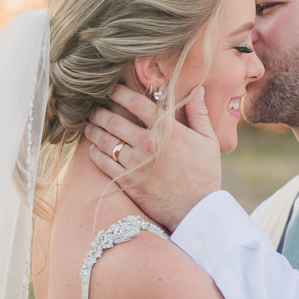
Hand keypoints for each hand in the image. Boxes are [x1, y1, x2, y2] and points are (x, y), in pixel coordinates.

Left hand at [84, 84, 221, 231]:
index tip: (111, 89)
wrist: (196, 210)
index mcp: (167, 129)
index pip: (136, 102)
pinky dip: (95, 153)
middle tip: (93, 108)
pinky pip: (103, 163)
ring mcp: (135, 163)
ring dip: (93, 130)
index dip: (120, 92)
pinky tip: (93, 148)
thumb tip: (197, 90)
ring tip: (89, 126)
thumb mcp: (209, 141)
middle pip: (114, 120)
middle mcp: (148, 143)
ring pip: (105, 140)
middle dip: (100, 111)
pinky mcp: (127, 181)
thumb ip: (199, 113)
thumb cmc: (205, 174)